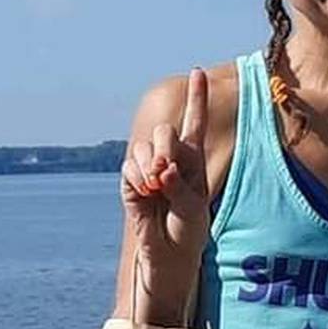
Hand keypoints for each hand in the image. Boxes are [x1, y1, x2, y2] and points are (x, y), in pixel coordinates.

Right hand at [121, 69, 210, 320]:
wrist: (168, 255)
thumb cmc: (188, 231)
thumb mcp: (193, 207)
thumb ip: (179, 184)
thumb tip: (159, 168)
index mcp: (193, 159)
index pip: (195, 122)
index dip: (196, 97)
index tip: (198, 73)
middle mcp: (170, 158)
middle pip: (165, 131)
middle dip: (167, 149)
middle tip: (168, 175)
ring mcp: (147, 168)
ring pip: (144, 148)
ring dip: (151, 167)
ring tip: (157, 189)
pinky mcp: (130, 182)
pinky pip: (129, 167)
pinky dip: (138, 180)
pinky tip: (145, 193)